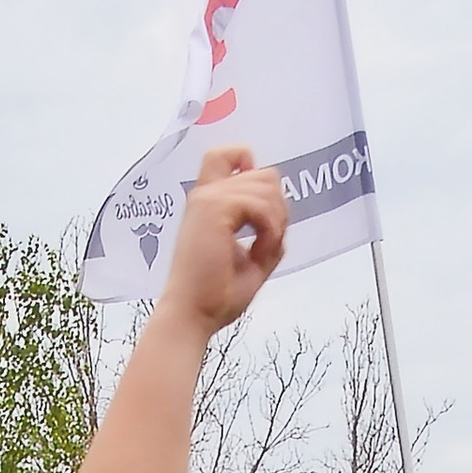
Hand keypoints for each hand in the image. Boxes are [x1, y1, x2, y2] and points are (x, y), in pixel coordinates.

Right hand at [162, 145, 287, 337]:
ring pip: (267, 185)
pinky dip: (270, 228)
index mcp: (208, 205)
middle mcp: (206, 196)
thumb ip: (265, 234)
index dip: (250, 165)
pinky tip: (260, 250)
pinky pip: (261, 203)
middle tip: (270, 240)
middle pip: (263, 173)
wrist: (190, 316)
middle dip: (278, 206)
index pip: (226, 156)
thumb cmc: (212, 297)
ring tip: (264, 250)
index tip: (258, 204)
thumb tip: (281, 219)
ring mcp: (209, 200)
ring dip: (276, 220)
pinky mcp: (214, 209)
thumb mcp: (250, 261)